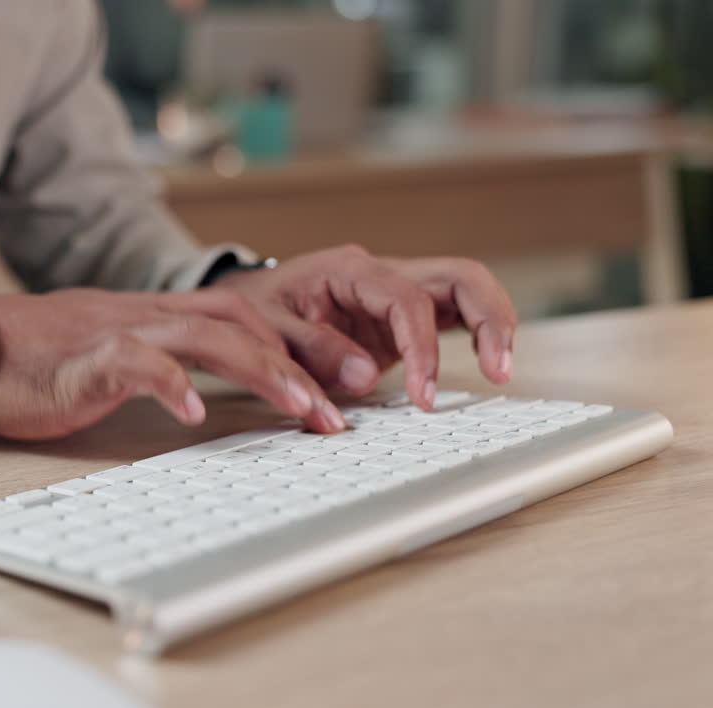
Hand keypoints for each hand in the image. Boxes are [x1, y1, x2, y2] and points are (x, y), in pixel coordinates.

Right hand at [0, 288, 348, 440]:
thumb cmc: (46, 364)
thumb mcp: (121, 359)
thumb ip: (167, 363)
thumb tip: (213, 392)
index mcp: (162, 317)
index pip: (247, 315)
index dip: (301, 343)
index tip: (344, 384)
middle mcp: (150, 317)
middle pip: (244, 320)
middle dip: (303, 358)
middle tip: (348, 403)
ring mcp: (119, 333)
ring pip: (205, 336)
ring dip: (262, 370)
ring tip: (302, 407)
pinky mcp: (85, 360)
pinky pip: (136, 363)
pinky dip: (171, 384)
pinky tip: (195, 413)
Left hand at [212, 245, 517, 410]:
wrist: (244, 302)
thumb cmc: (254, 312)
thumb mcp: (266, 331)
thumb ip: (311, 351)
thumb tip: (364, 376)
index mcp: (347, 270)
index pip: (406, 301)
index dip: (423, 349)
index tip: (424, 397)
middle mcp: (380, 273)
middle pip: (459, 276)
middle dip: (488, 319)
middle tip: (499, 370)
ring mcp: (396, 291)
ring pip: (466, 288)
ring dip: (493, 324)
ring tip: (502, 370)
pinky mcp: (403, 314)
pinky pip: (454, 313)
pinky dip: (477, 333)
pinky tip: (488, 363)